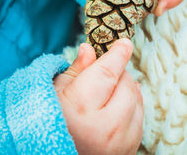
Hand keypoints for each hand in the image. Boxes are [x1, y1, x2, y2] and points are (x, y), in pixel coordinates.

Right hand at [54, 39, 142, 154]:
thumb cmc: (46, 125)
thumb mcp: (54, 94)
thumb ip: (75, 72)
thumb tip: (90, 50)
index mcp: (81, 108)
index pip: (108, 72)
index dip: (118, 54)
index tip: (124, 43)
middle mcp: (105, 127)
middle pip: (126, 86)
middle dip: (119, 74)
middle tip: (105, 73)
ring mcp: (119, 144)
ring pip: (137, 103)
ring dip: (127, 92)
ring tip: (108, 92)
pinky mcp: (127, 152)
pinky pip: (139, 122)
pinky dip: (130, 111)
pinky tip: (115, 110)